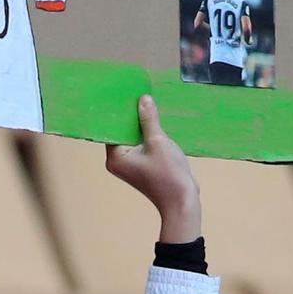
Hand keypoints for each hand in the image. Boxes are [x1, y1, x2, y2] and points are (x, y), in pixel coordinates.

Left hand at [105, 95, 202, 242]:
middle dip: (129, 114)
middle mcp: (118, 161)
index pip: (111, 127)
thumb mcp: (159, 142)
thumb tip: (142, 99)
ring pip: (132, 136)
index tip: (119, 91)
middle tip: (133, 91)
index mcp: (116, 157)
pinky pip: (141, 143)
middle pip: (121, 130)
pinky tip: (154, 118)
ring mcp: (130, 164)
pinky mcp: (142, 165)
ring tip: (144, 100)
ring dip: (140, 122)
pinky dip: (147, 132)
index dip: (117, 110)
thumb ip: (149, 120)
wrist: (182, 202)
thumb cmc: (168, 175)